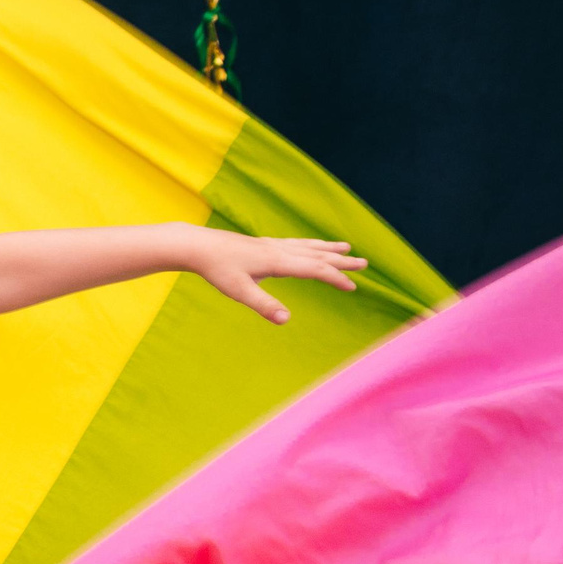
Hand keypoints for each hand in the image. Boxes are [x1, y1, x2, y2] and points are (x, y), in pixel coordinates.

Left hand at [188, 230, 364, 323]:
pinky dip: (311, 245)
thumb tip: (286, 320)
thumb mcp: (239, 291)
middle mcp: (279, 250)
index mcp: (278, 261)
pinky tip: (310, 247)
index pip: (315, 269)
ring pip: (308, 246)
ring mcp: (271, 245)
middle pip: (317, 255)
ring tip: (347, 247)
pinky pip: (296, 243)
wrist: (198, 246)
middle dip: (341, 260)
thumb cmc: (217, 269)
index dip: (336, 278)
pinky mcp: (263, 244)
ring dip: (329, 248)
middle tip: (364, 264)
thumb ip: (264, 305)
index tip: (353, 287)